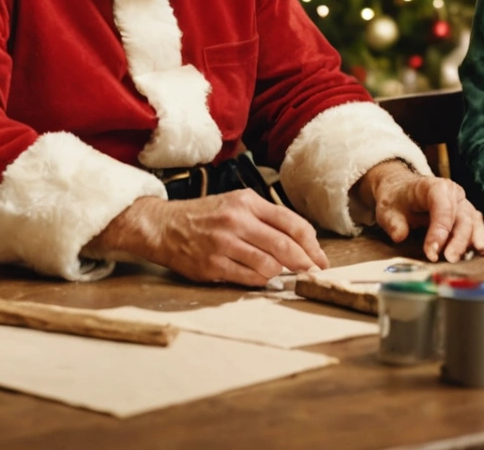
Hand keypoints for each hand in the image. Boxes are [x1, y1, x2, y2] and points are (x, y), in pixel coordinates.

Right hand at [92, 190, 327, 286]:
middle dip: (305, 263)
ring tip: (277, 272)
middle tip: (312, 273)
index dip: (312, 245)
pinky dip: (260, 281)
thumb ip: (266, 219)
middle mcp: (237, 221)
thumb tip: (301, 243)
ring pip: (269, 266)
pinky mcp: (213, 265)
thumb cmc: (204, 217)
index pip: (292, 223)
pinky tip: (259, 277)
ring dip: (279, 273)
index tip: (320, 259)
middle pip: (285, 247)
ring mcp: (224, 244)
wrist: (163, 226)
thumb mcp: (236, 204)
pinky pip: (249, 279)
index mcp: (247, 202)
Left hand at [354, 160, 483, 261]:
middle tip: (450, 259)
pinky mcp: (465, 214)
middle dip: (458, 240)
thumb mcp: (387, 210)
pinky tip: (481, 250)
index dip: (439, 231)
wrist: (401, 190)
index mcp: (434, 186)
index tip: (431, 252)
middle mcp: (453, 193)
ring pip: (473, 221)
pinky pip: (476, 225)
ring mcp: (461, 203)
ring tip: (476, 254)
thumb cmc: (396, 199)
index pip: (442, 208)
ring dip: (472, 239)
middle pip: (462, 216)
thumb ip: (393, 223)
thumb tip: (400, 236)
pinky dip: (479, 237)